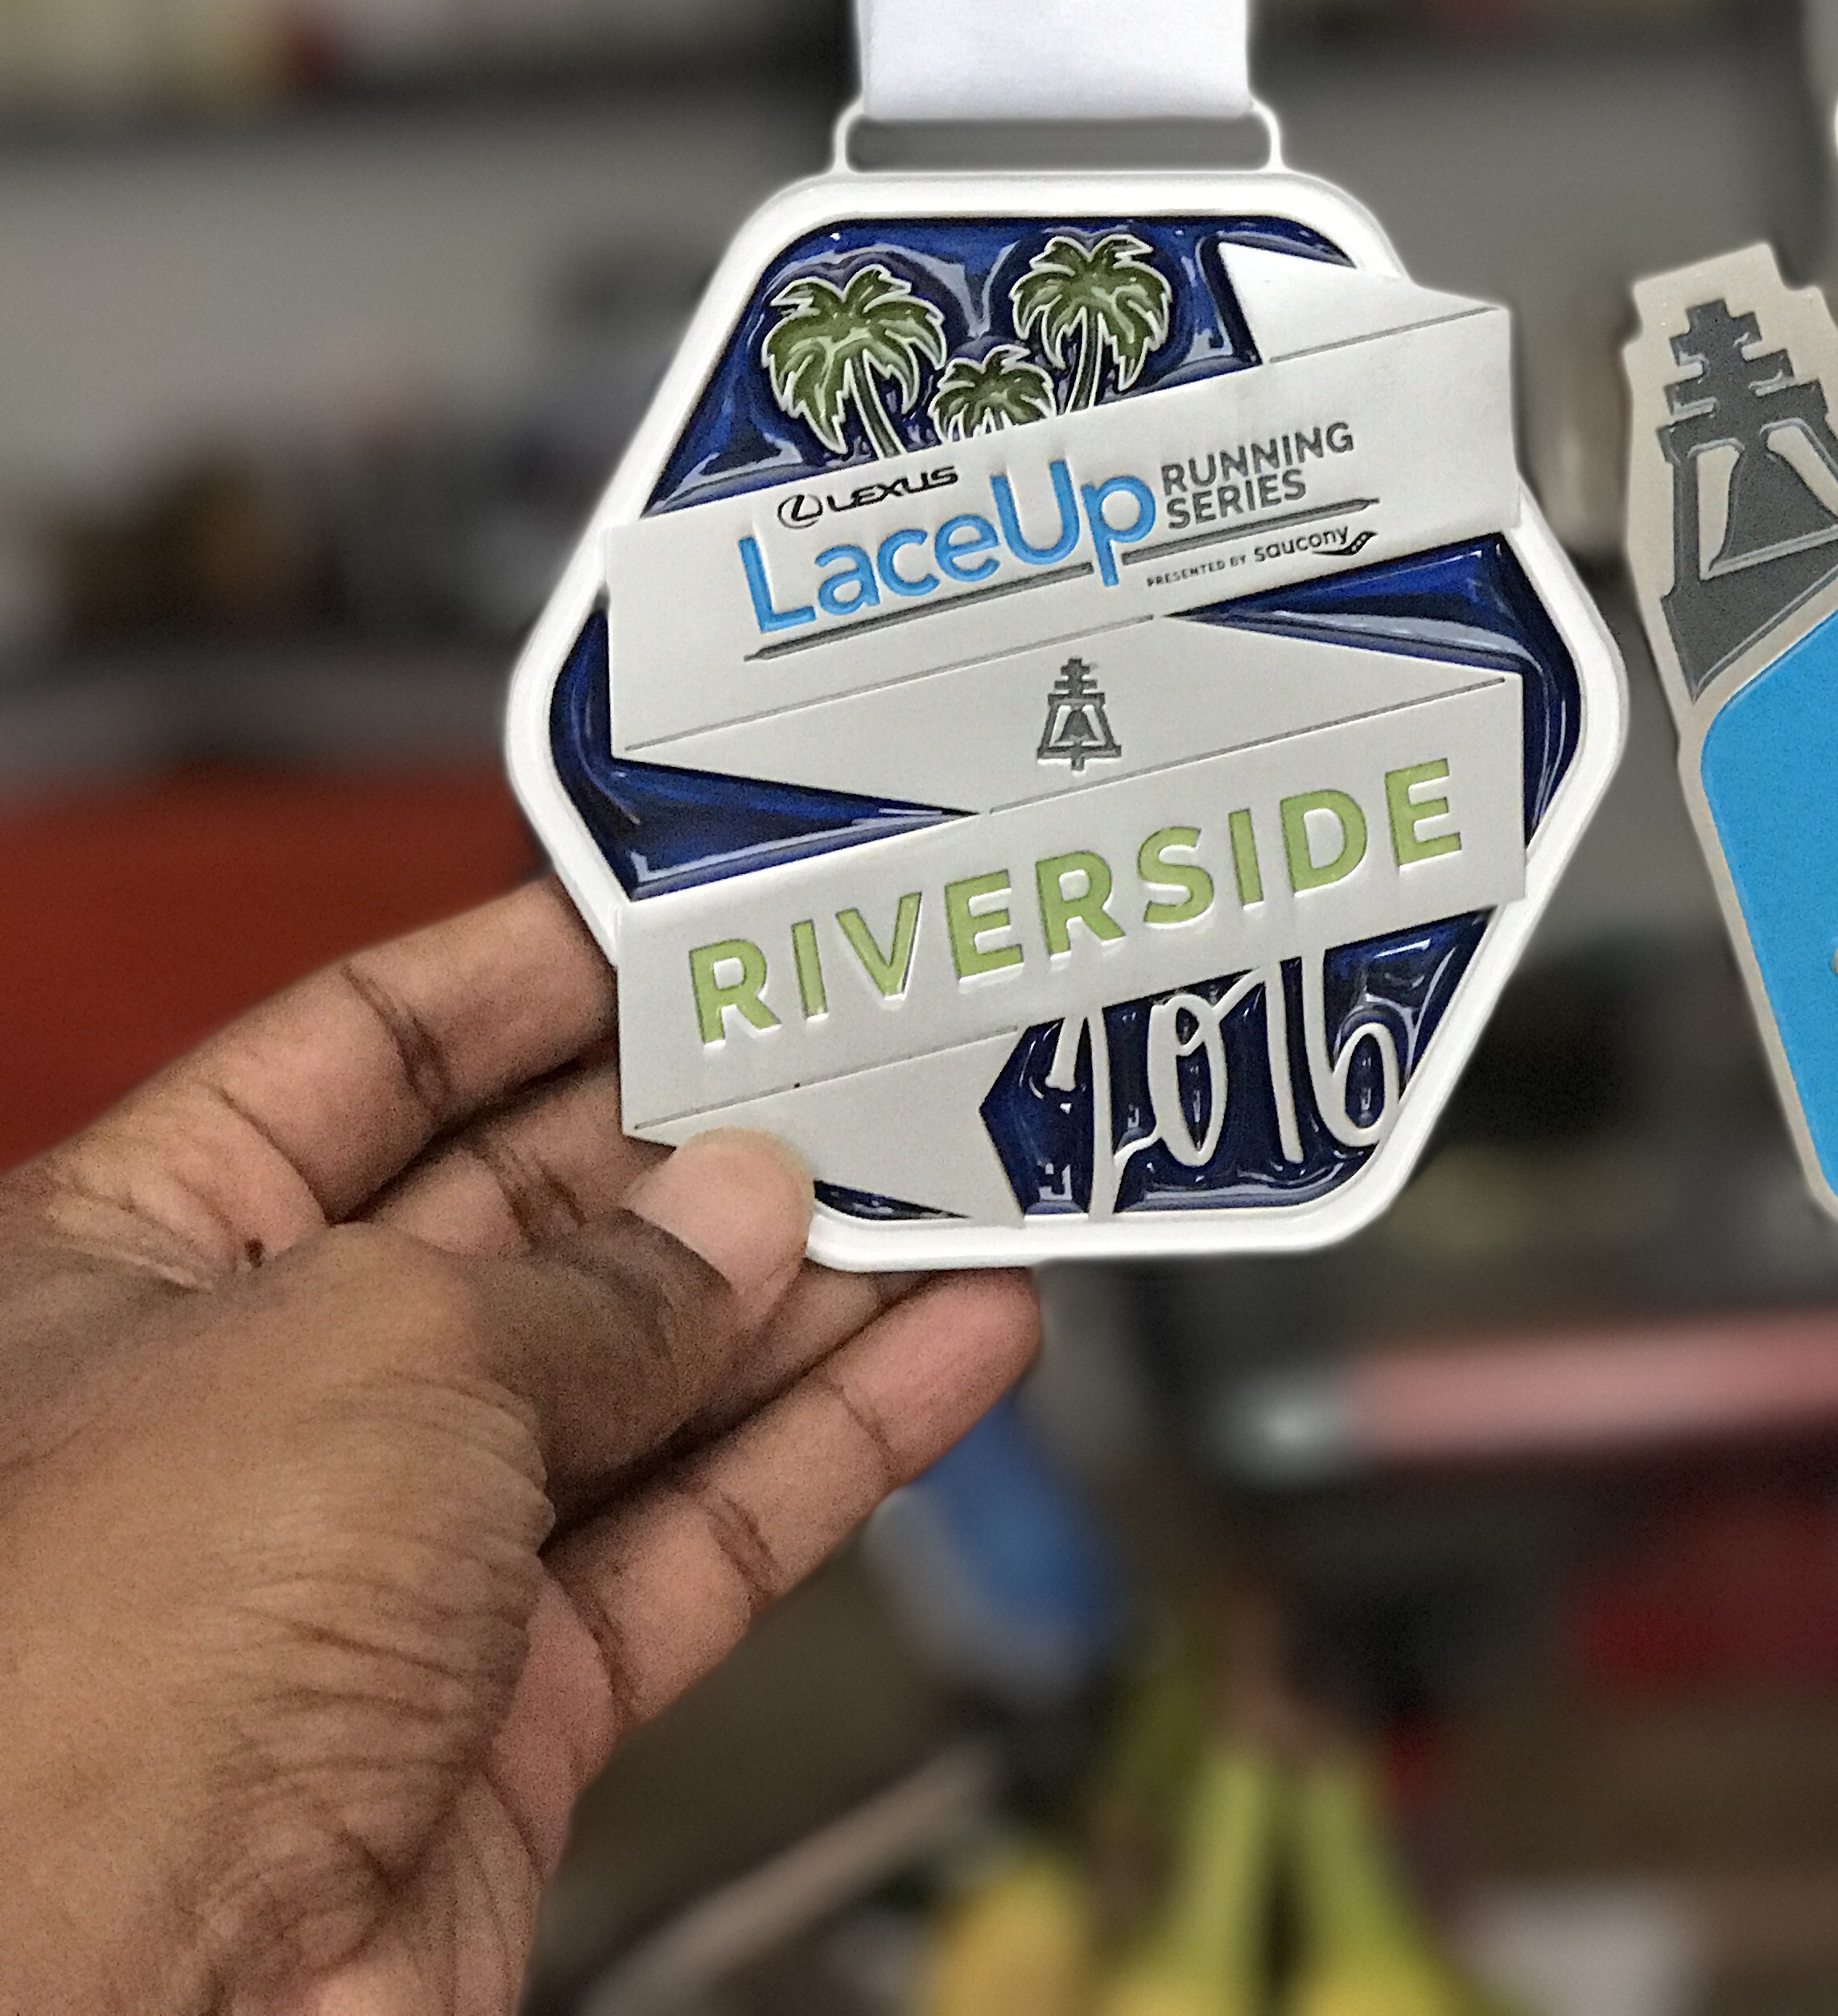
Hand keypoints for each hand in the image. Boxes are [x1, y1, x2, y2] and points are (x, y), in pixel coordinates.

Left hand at [0, 883, 1040, 2012]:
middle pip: (520, 1223)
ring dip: (807, 1291)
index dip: (519, 978)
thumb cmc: (82, 1686)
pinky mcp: (502, 1717)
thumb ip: (592, 1282)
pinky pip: (700, 1538)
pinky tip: (948, 1348)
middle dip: (696, 1139)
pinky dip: (837, 1444)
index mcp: (114, 1269)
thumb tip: (732, 1220)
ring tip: (950, 1184)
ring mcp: (380, 1573)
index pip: (351, 1059)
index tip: (668, 921)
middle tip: (854, 1052)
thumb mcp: (376, 1359)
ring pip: (641, 1389)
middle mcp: (246, 1411)